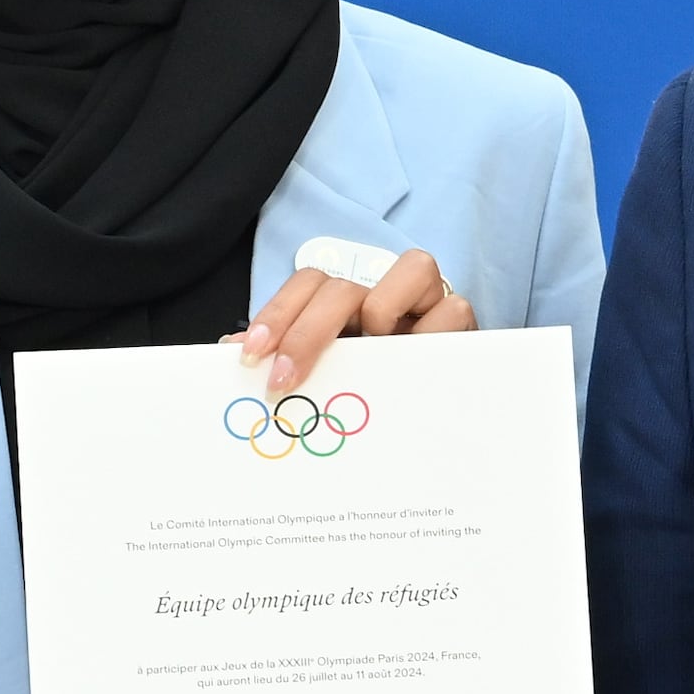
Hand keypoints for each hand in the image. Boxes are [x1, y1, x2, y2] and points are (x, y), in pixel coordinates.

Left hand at [238, 245, 473, 392]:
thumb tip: (227, 351)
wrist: (442, 428)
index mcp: (352, 303)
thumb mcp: (328, 381)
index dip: (278, 313)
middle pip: (344, 283)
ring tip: (372, 355)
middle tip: (283, 380)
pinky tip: (413, 368)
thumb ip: (283, 361)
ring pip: (415, 265)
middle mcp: (387, 293)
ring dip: (382, 312)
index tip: (251, 356)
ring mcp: (430, 302)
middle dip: (307, 329)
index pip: (310, 283)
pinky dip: (432, 334)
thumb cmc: (380, 398)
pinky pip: (454, 308)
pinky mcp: (466, 322)